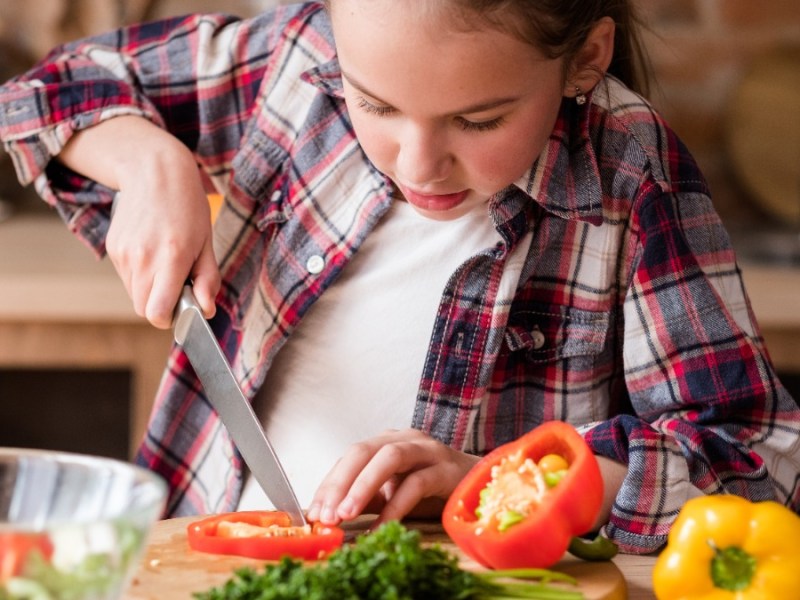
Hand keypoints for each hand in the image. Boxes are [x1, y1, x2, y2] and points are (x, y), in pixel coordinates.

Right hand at [58, 116, 219, 326]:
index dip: (169, 318)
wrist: (153, 171)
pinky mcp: (112, 248)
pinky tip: (152, 250)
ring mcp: (123, 253)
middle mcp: (142, 258)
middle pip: (143, 309)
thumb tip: (206, 309)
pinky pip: (126, 276)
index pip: (156, 313)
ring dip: (150, 288)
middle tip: (178, 283)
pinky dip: (140, 273)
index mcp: (171, 258)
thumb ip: (207, 279)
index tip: (181, 308)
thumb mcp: (206, 241)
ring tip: (166, 261)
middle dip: (161, 305)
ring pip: (134, 293)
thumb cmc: (187, 206)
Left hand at [306, 428, 479, 526]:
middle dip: (341, 482)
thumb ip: (364, 498)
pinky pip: (416, 484)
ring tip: (347, 515)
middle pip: (364, 450)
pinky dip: (395, 507)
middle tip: (327, 514)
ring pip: (389, 458)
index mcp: (387, 440)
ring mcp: (427, 450)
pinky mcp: (446, 469)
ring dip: (363, 486)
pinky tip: (381, 527)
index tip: (314, 513)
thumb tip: (326, 515)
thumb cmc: (432, 489)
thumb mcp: (392, 492)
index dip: (329, 484)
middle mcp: (405, 438)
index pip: (350, 456)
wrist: (478, 486)